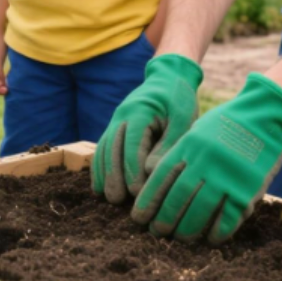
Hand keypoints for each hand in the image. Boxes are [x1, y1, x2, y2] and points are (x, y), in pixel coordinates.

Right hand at [91, 53, 201, 203]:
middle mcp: (121, 116)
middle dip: (113, 176)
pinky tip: (100, 186)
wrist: (168, 78)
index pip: (131, 145)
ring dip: (103, 173)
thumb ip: (169, 144)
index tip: (137, 193)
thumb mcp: (183, 119)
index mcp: (139, 111)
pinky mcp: (114, 127)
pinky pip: (101, 148)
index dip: (132, 170)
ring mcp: (114, 121)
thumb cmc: (179, 100)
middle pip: (112, 148)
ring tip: (108, 198)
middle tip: (118, 201)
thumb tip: (151, 172)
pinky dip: (99, 166)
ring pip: (103, 149)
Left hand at [132, 73, 281, 242]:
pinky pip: (230, 217)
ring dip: (188, 229)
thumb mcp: (196, 131)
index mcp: (188, 145)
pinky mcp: (248, 188)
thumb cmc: (225, 123)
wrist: (263, 114)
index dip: (148, 199)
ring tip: (180, 238)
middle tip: (156, 232)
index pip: (161, 177)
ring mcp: (226, 176)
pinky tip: (210, 239)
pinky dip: (218, 231)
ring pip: (200, 210)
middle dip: (164, 218)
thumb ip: (181, 155)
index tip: (138, 216)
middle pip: (178, 196)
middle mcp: (204, 161)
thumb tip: (158, 182)